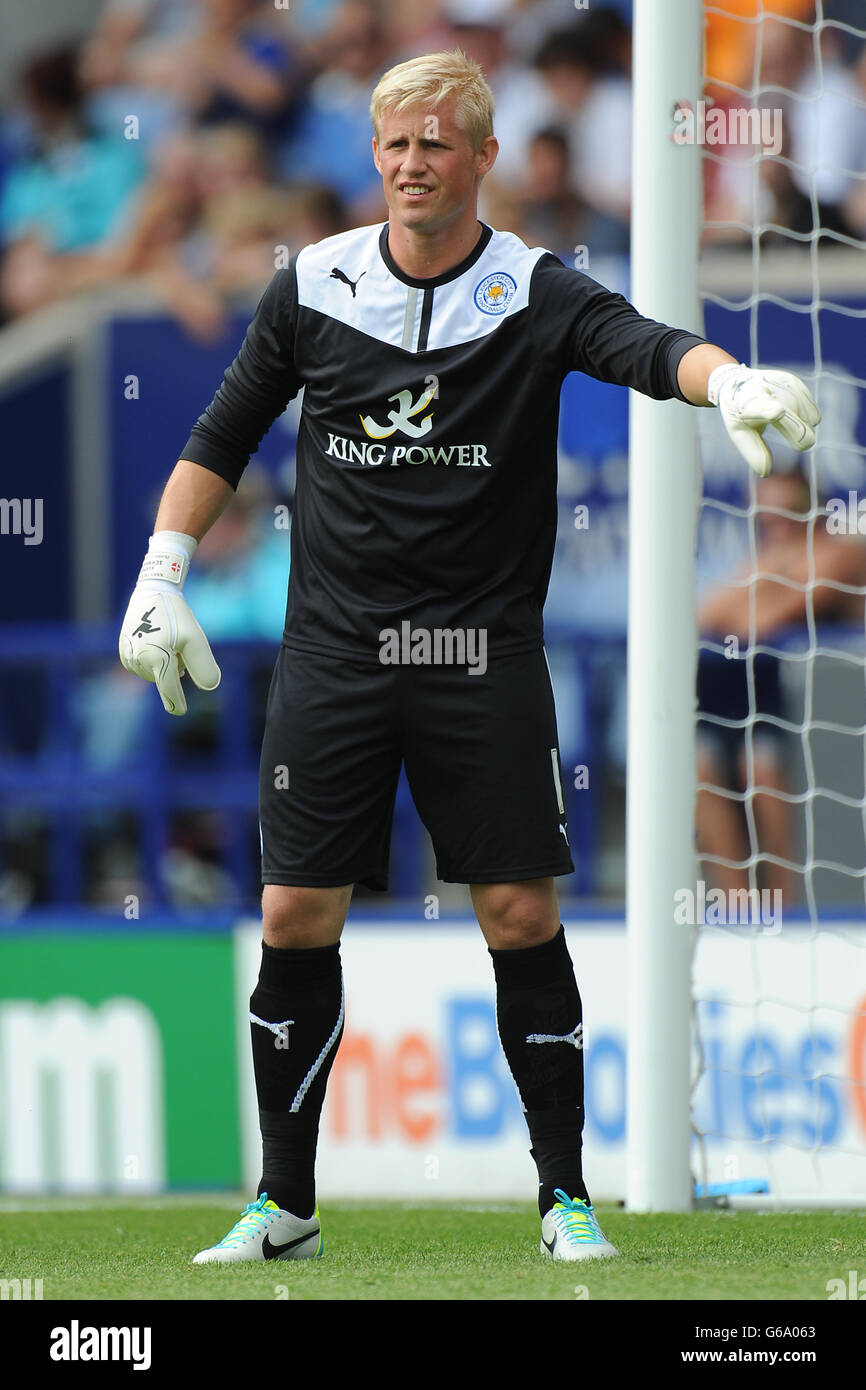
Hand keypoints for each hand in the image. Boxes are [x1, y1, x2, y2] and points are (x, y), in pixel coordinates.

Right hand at [119, 586, 219, 715]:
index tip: (180, 711)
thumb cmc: (177, 616)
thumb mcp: (196, 639)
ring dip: (163, 662)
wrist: (153, 591)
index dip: (176, 702)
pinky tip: (155, 639)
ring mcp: (127, 656)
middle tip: (177, 644)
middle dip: (174, 667)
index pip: (169, 689)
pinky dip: (152, 658)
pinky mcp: (122, 650)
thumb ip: (203, 665)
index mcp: (157, 659)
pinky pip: (142, 665)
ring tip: (165, 638)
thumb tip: (209, 686)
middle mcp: (138, 661)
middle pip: (164, 679)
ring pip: (152, 673)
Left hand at [708, 364, 820, 476]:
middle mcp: (768, 389)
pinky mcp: (795, 382)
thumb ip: (753, 451)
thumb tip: (766, 472)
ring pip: (807, 417)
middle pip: (793, 419)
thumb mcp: (739, 434)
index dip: (771, 411)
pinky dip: (806, 418)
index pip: (762, 407)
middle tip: (799, 444)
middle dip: (797, 433)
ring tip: (780, 419)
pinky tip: (791, 414)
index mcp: (749, 403)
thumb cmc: (738, 414)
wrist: (737, 382)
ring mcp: (784, 384)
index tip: (777, 412)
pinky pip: (812, 412)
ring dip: (799, 425)